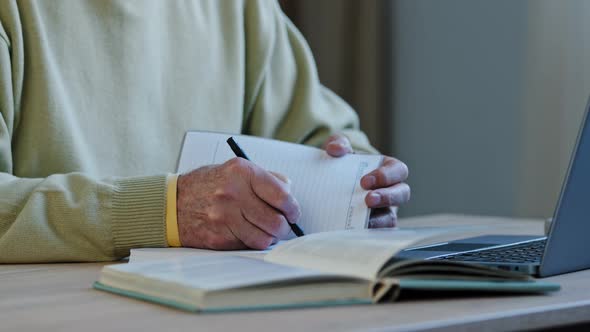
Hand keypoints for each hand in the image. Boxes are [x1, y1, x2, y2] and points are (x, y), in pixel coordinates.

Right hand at [176, 158, 300, 249]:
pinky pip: (249, 245)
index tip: (293, 212)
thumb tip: (289, 191)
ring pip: (265, 237)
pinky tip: (250, 234)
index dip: (292, 208)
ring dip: (271, 237)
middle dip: (284, 227)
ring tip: (267, 231)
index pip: (281, 194)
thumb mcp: (234, 170)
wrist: (172, 203)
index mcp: (241, 172)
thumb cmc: (208, 185)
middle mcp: (233, 193)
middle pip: (275, 220)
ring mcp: (224, 216)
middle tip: (283, 226)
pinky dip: (254, 243)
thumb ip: (264, 177)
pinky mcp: (218, 236)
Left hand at [323, 134, 409, 227]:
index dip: (386, 176)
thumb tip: (336, 149)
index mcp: (387, 169)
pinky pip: (376, 233)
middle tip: (368, 199)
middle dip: (387, 197)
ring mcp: (382, 210)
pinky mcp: (371, 226)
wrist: (329, 181)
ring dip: (380, 219)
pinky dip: (368, 232)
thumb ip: (337, 143)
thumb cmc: (341, 162)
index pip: (398, 171)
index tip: (365, 181)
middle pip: (402, 194)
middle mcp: (390, 190)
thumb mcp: (338, 148)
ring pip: (392, 217)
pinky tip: (353, 231)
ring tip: (363, 219)